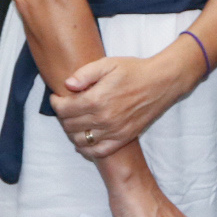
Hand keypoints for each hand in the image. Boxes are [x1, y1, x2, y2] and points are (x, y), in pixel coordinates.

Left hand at [52, 44, 204, 159]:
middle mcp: (104, 119)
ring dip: (72, 132)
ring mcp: (114, 131)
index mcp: (97, 99)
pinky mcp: (123, 138)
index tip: (56, 97)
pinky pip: (98, 152)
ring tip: (74, 121)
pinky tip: (84, 140)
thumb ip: (85, 74)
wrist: (161, 82)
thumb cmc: (134, 71)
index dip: (56, 103)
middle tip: (65, 108)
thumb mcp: (108, 64)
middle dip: (62, 116)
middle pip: (70, 125)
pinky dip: (87, 149)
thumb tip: (67, 85)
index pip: (64, 109)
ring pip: (81, 140)